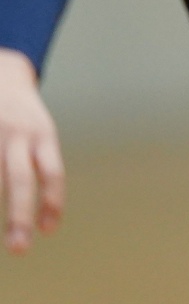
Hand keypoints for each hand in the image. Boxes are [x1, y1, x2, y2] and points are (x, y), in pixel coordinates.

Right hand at [0, 49, 64, 255]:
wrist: (2, 72)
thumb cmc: (22, 115)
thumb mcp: (39, 131)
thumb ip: (40, 166)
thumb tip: (47, 217)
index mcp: (41, 134)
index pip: (52, 172)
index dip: (52, 201)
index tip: (47, 231)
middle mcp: (17, 134)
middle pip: (20, 179)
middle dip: (20, 215)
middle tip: (20, 249)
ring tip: (3, 239)